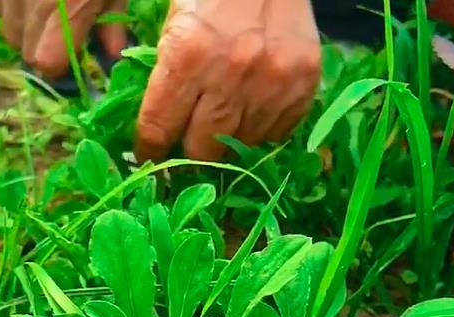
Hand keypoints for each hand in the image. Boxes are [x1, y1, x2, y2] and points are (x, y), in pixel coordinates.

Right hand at [0, 0, 126, 77]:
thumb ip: (112, 23)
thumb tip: (111, 58)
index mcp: (63, 9)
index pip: (45, 63)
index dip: (58, 69)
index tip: (72, 63)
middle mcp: (28, 3)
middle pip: (25, 52)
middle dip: (44, 53)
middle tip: (63, 38)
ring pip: (7, 31)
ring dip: (24, 33)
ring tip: (45, 16)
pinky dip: (8, 9)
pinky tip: (26, 1)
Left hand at [135, 0, 320, 162]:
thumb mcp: (175, 22)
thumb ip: (165, 78)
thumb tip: (159, 134)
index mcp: (188, 54)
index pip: (158, 128)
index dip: (151, 151)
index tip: (151, 158)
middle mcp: (231, 74)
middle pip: (202, 150)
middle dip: (191, 151)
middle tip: (190, 142)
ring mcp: (272, 83)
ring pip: (240, 146)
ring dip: (229, 139)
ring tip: (226, 114)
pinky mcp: (303, 85)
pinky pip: (274, 134)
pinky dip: (261, 128)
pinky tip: (254, 105)